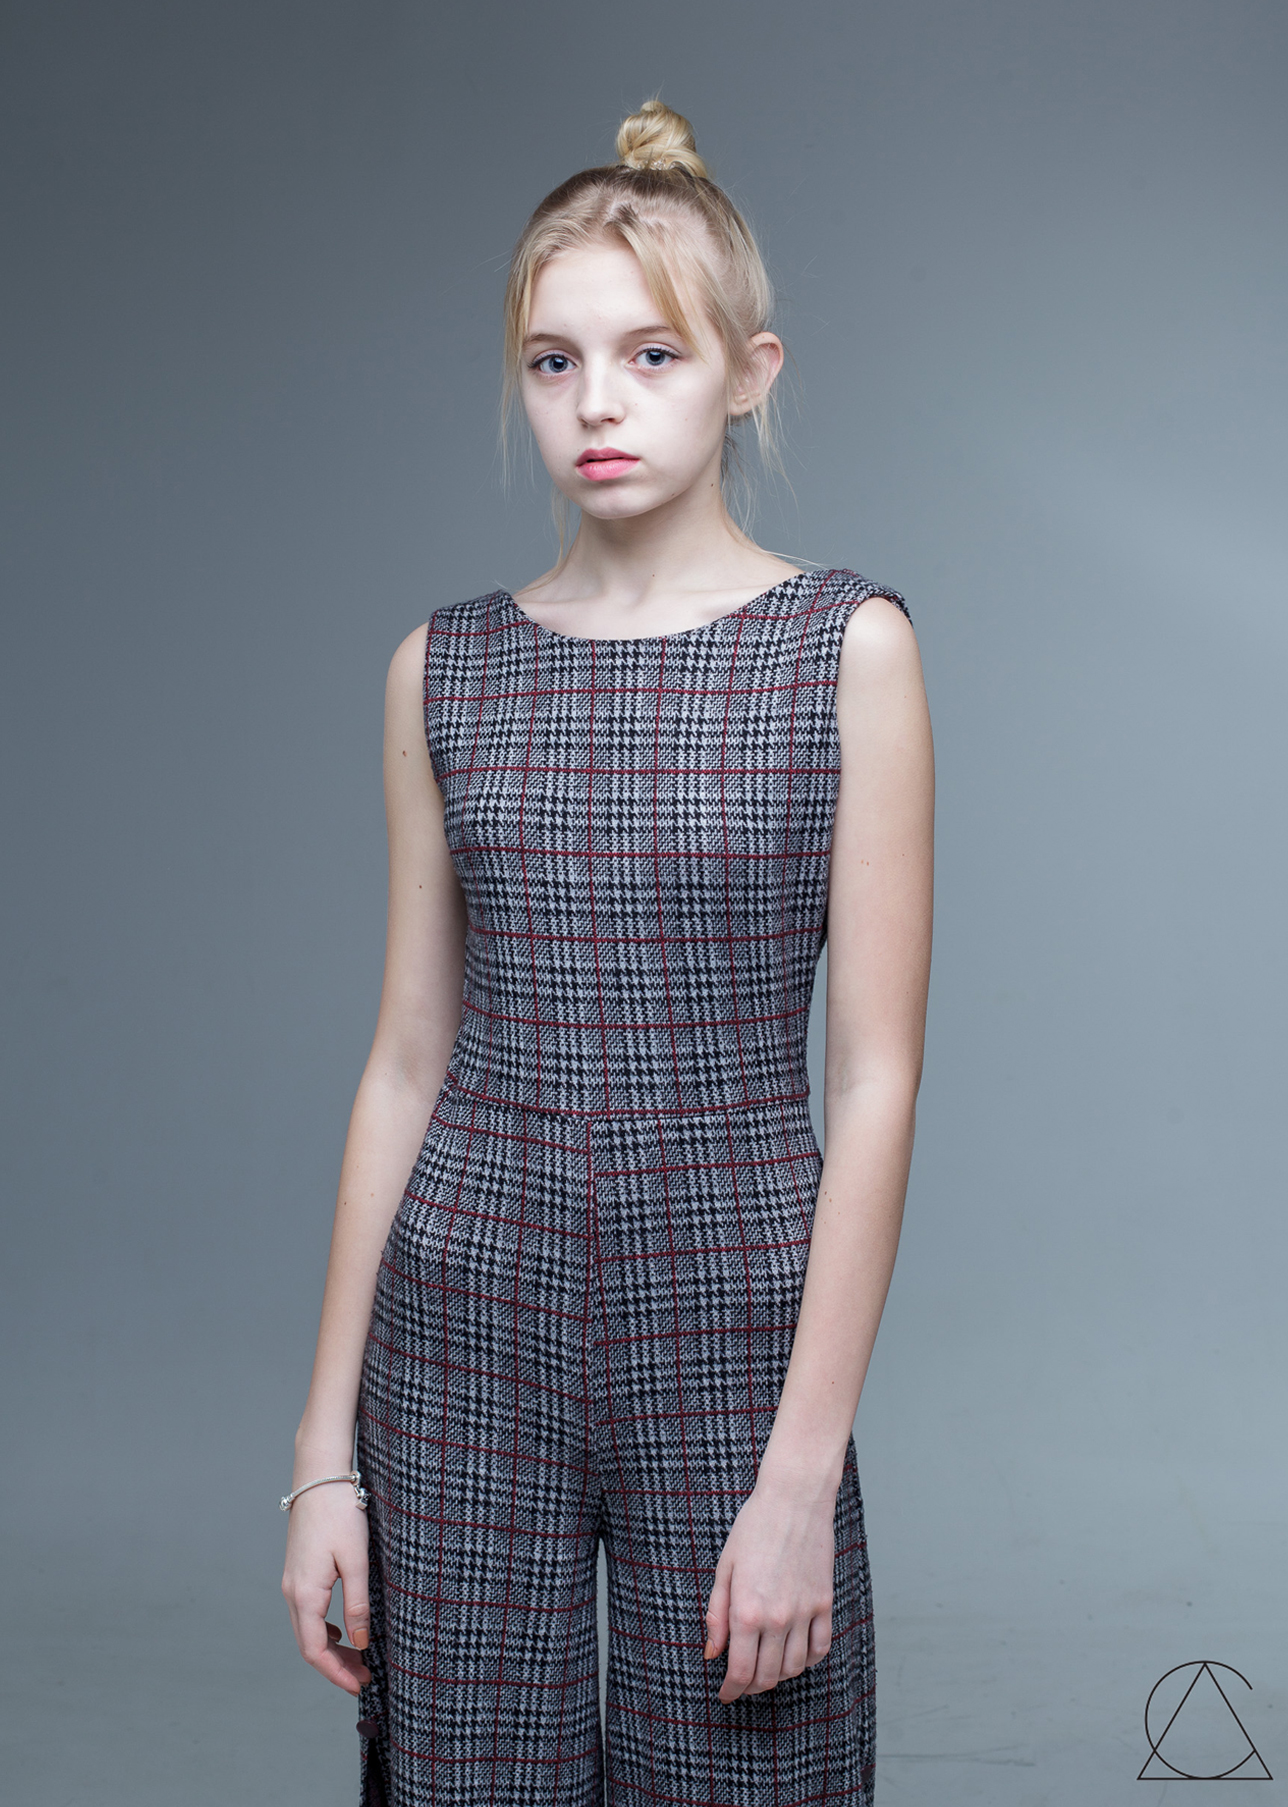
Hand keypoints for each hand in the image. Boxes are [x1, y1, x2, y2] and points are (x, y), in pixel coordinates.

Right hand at [281, 1482, 372, 1694]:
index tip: (359, 1686)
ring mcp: (292, 1582)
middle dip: (335, 1667)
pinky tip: (343, 1631)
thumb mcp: (356, 1560)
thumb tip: (360, 1643)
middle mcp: (292, 1592)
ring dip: (331, 1649)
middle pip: (308, 1645)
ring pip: (307, 1630)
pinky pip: (307, 1613)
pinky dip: (324, 1630)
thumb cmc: (339, 1514)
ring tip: (358, 1659)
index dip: (336, 1674)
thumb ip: (357, 1603)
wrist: (319, 1478)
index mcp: (305, 1594)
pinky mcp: (298, 1572)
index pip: (315, 1650)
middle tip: (365, 1678)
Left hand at [703, 1466, 835, 1702]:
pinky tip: (795, 1655)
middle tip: (742, 1683)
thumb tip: (712, 1653)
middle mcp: (777, 1619)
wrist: (794, 1500)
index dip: (730, 1690)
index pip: (739, 1671)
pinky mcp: (824, 1604)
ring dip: (778, 1676)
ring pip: (794, 1668)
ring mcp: (805, 1612)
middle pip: (767, 1676)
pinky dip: (808, 1661)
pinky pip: (820, 1648)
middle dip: (751, 1687)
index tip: (725, 1695)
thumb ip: (717, 1615)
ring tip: (766, 1668)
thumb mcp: (724, 1568)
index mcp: (746, 1611)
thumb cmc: (754, 1527)